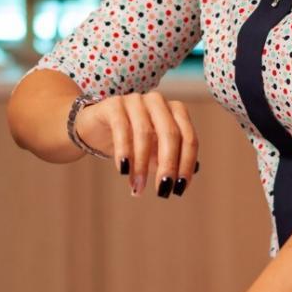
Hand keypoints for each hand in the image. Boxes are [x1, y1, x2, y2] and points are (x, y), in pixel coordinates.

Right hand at [74, 92, 200, 197]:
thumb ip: (173, 158)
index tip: (179, 189)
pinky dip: (124, 151)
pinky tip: (123, 170)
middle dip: (168, 165)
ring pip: (145, 133)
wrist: (95, 129)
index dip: (186, 164)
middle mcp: (158, 102)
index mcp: (175, 110)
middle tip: (162, 191)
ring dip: (142, 164)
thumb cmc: (132, 141)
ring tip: (137, 187)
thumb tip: (196, 171)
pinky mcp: (113, 104)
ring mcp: (136, 100)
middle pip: (171, 134)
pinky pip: (121, 128)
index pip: (188, 138)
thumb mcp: (155, 152)